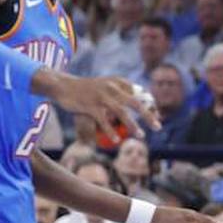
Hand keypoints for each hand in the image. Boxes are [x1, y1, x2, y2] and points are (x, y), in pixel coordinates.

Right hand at [38, 74, 159, 141]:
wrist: (64, 85)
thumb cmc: (87, 89)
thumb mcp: (106, 86)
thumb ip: (120, 94)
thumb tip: (135, 104)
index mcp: (118, 81)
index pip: (140, 93)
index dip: (150, 105)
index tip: (158, 116)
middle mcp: (112, 87)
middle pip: (135, 102)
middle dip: (148, 115)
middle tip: (158, 127)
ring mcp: (101, 96)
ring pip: (121, 112)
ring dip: (132, 125)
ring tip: (141, 136)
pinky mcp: (90, 105)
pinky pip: (104, 121)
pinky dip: (111, 131)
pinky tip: (117, 140)